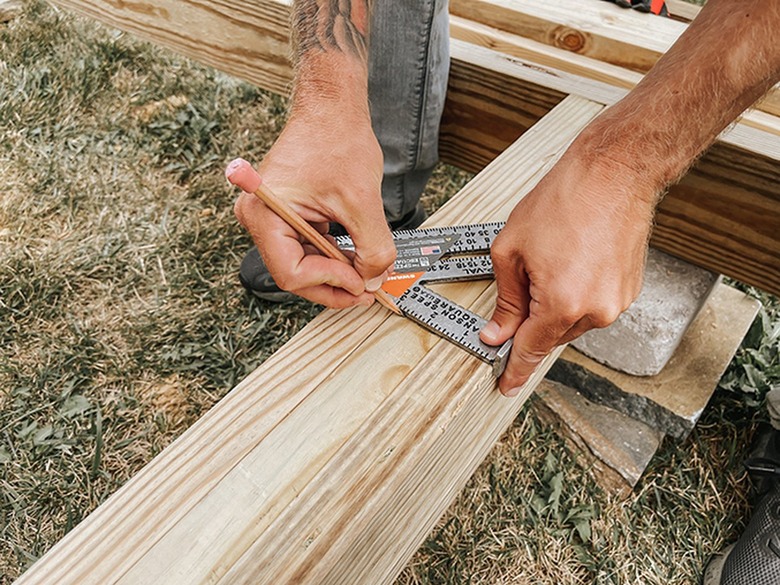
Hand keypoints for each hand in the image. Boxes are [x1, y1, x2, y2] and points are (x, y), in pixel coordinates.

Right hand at [233, 100, 394, 307]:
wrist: (332, 108)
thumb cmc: (336, 138)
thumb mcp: (362, 201)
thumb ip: (373, 247)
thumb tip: (374, 280)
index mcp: (264, 213)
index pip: (291, 272)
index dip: (329, 283)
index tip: (361, 283)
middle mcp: (259, 218)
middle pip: (294, 274)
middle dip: (333, 284)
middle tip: (366, 290)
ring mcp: (271, 218)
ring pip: (302, 265)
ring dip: (334, 273)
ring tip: (365, 275)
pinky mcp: (287, 215)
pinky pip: (307, 249)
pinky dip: (331, 258)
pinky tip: (354, 260)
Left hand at [479, 142, 657, 395]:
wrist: (614, 173)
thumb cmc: (563, 201)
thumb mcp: (511, 251)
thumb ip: (505, 301)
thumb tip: (498, 333)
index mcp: (562, 304)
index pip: (531, 350)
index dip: (515, 371)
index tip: (505, 387)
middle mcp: (595, 310)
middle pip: (550, 335)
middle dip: (531, 319)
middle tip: (524, 282)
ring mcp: (617, 303)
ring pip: (572, 322)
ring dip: (554, 306)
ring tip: (553, 259)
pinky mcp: (628, 291)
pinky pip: (592, 307)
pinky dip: (575, 295)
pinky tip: (570, 262)